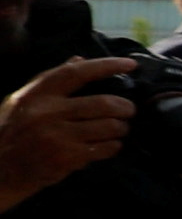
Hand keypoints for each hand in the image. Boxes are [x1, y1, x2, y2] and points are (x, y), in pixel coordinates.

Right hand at [0, 54, 137, 203]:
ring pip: (109, 127)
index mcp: (36, 95)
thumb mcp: (22, 100)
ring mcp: (57, 137)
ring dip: (121, 128)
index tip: (130, 64)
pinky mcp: (66, 158)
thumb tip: (79, 59)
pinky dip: (113, 146)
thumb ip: (50, 80)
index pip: (77, 73)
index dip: (107, 66)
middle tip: (129, 110)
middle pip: (103, 103)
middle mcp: (47, 113)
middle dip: (125, 107)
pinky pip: (104, 148)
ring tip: (120, 128)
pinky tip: (110, 145)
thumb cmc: (13, 131)